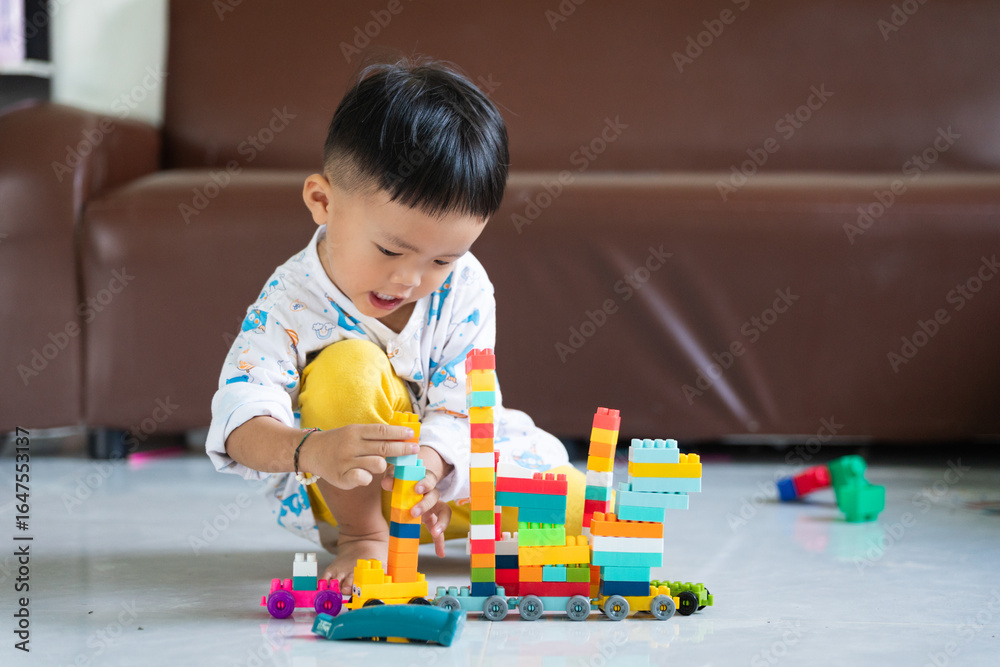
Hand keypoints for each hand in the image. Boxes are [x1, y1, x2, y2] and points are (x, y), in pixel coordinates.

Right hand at [298, 423, 418, 489]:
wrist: (311, 451)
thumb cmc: (338, 441)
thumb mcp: (353, 432)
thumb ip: (373, 435)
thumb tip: (400, 435)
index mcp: (355, 431)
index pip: (382, 431)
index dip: (399, 433)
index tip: (412, 434)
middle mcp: (351, 445)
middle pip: (384, 447)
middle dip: (403, 449)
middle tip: (415, 450)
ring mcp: (346, 462)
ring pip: (378, 464)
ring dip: (383, 465)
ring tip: (379, 464)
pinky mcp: (342, 477)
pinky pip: (364, 479)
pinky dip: (368, 478)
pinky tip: (364, 475)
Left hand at [381, 446, 454, 556]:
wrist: (408, 485)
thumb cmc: (402, 479)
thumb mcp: (396, 475)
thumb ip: (392, 478)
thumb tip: (387, 484)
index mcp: (424, 480)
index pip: (429, 479)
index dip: (425, 484)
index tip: (417, 489)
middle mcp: (432, 493)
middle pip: (435, 496)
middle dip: (425, 505)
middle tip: (413, 512)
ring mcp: (433, 507)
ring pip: (444, 512)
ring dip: (441, 523)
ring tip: (435, 533)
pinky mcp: (431, 519)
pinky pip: (439, 530)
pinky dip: (440, 542)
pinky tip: (440, 553)